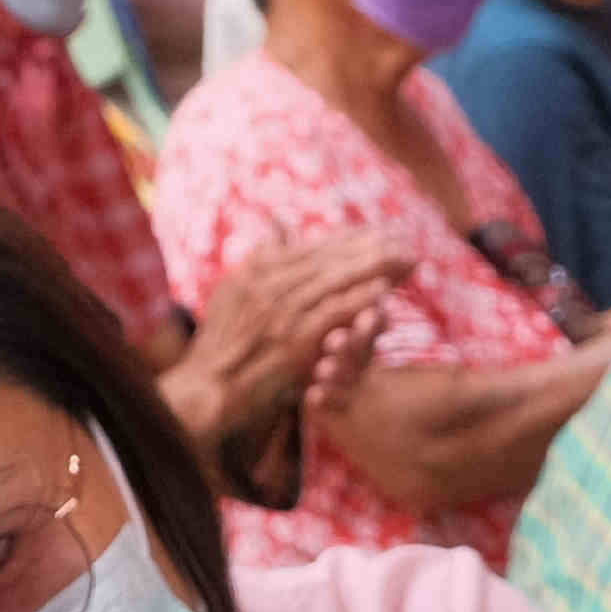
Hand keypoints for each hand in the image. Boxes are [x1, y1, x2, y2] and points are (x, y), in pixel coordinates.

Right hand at [168, 231, 408, 453]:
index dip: (351, 237)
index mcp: (256, 270)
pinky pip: (332, 313)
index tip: (382, 231)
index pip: (313, 247)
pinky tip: (384, 289)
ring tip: (407, 256)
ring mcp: (280, 311)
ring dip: (375, 266)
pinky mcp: (291, 340)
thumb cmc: (219, 346)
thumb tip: (279, 222)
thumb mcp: (232, 292)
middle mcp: (268, 284)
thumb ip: (260, 258)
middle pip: (330, 257)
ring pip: (335, 279)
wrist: (202, 389)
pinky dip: (358, 298)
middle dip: (372, 246)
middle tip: (406, 237)